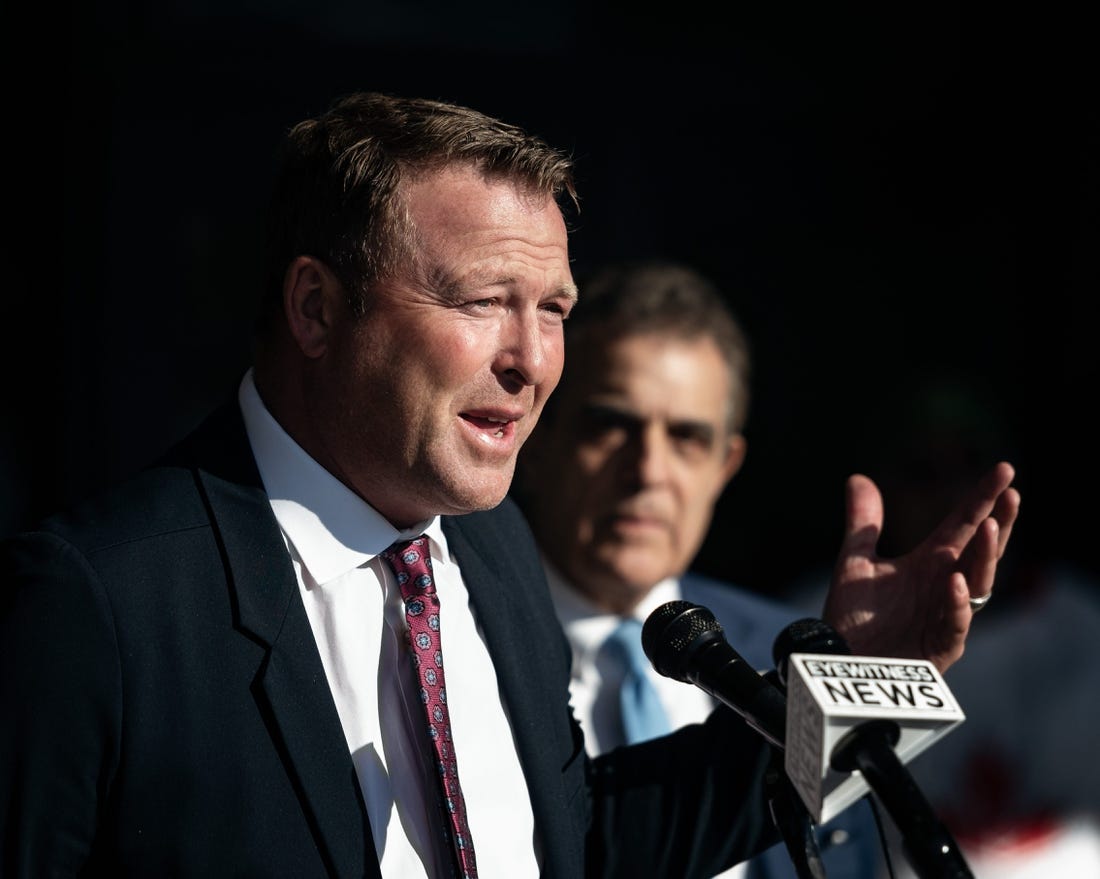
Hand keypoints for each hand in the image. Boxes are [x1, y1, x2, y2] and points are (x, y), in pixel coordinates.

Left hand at [821, 460, 1019, 672]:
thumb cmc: (854, 617)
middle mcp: (945, 585)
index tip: (1005, 470)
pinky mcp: (939, 646)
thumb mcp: (856, 561)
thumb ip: (863, 523)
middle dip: (999, 523)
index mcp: (931, 562)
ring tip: (990, 526)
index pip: (963, 524)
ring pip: (977, 584)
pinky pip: (955, 624)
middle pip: (981, 550)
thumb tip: (858, 477)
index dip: (983, 498)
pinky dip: (956, 603)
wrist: (838, 661)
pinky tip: (954, 581)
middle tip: (1012, 495)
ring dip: (984, 557)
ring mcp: (947, 615)